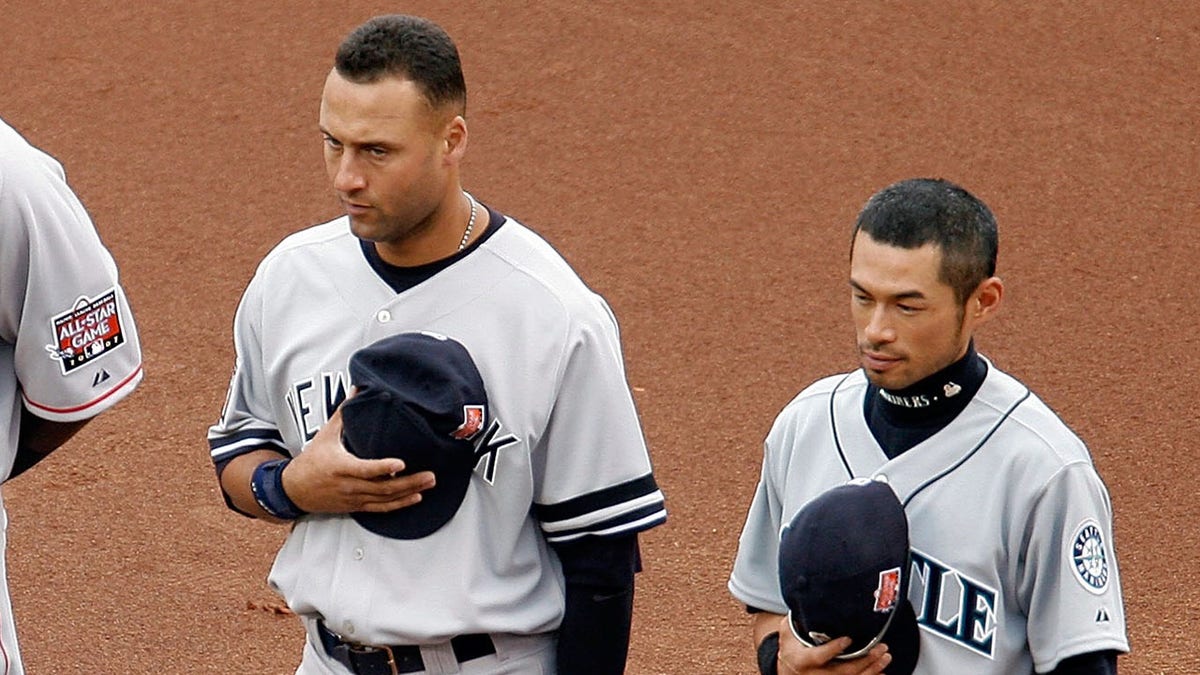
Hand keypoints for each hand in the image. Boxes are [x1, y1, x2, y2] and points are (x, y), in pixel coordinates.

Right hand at [282, 400, 435, 513]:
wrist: (294, 490)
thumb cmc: (311, 461)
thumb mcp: (325, 436)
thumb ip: (343, 414)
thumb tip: (356, 389)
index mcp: (341, 467)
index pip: (365, 469)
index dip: (383, 468)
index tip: (401, 464)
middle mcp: (349, 486)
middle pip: (382, 488)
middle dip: (409, 483)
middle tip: (430, 475)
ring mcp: (354, 498)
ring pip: (385, 499)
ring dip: (409, 493)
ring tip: (428, 484)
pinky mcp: (356, 507)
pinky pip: (380, 508)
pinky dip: (399, 505)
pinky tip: (415, 498)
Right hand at [777, 620, 890, 674]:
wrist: (788, 671)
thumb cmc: (791, 648)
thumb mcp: (788, 632)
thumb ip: (797, 619)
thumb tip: (809, 599)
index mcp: (802, 660)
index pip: (819, 656)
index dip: (834, 649)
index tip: (848, 639)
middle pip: (843, 671)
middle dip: (864, 660)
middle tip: (880, 647)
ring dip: (872, 668)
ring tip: (885, 656)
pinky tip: (882, 672)